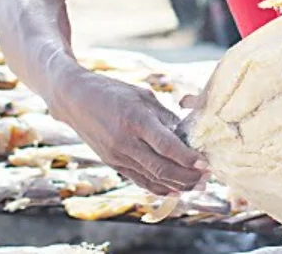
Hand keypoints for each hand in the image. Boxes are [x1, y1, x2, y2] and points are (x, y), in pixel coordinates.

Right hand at [49, 70, 206, 195]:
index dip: (188, 158)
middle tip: (208, 177)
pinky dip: (159, 188)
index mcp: (135, 119)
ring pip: (152, 179)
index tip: (205, 163)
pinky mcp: (112, 163)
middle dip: (188, 176)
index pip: (167, 146)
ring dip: (178, 185)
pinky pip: (139, 181)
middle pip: (162, 168)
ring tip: (197, 186)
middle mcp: (125, 141)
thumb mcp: (142, 96)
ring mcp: (117, 155)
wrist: (74, 99)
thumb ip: (165, 116)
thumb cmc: (112, 91)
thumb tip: (187, 134)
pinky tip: (175, 189)